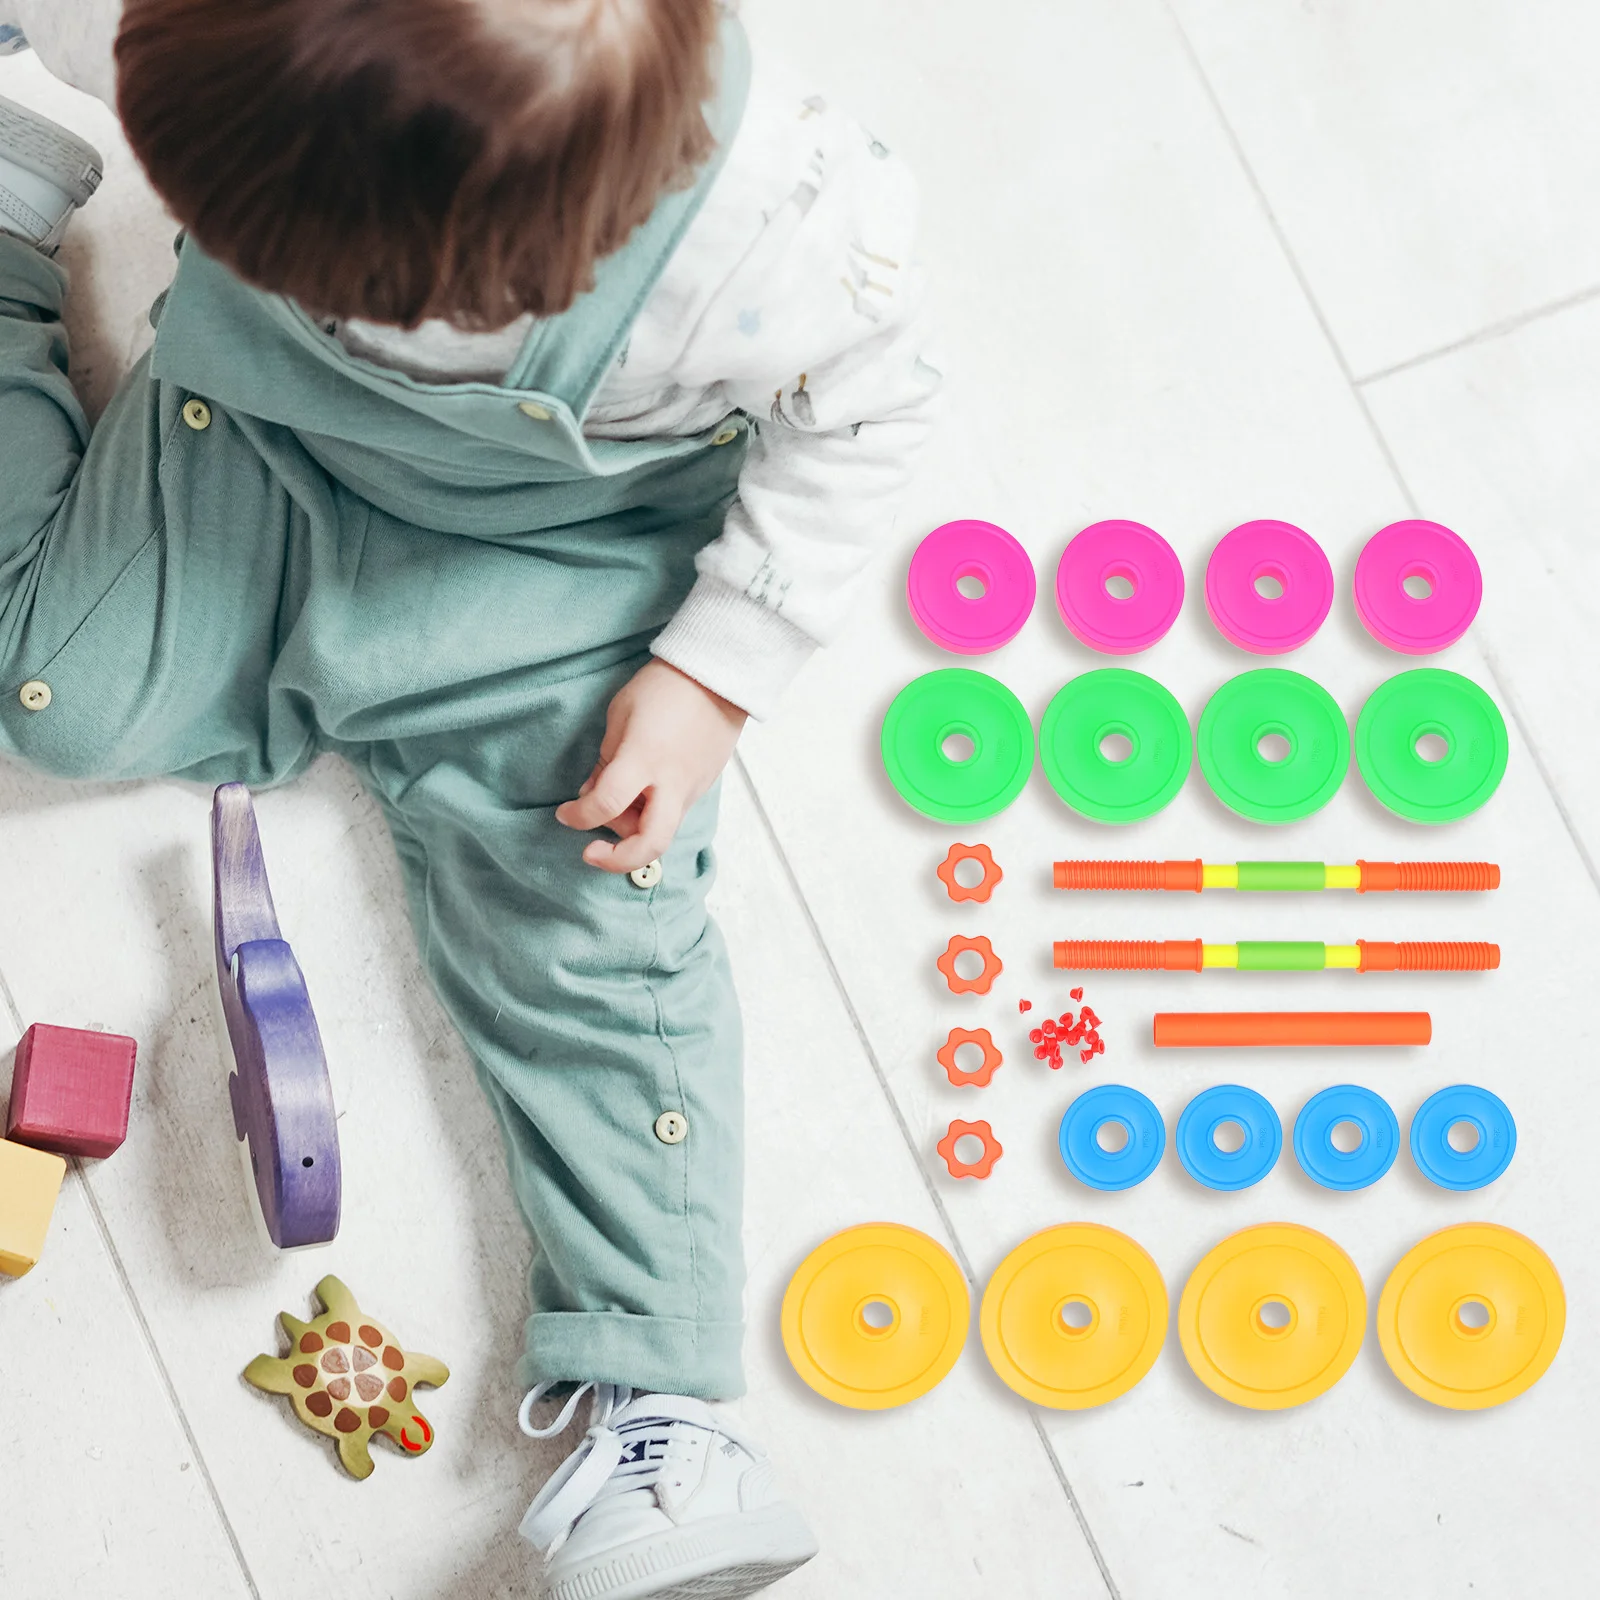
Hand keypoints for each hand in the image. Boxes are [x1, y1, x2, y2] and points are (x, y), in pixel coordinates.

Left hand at [555, 659, 746, 872]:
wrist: (718, 676)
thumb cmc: (664, 687)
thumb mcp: (620, 716)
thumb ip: (606, 760)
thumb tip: (594, 792)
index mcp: (644, 758)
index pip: (606, 804)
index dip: (578, 817)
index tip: (564, 814)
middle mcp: (672, 782)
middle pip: (650, 844)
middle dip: (617, 859)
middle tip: (592, 852)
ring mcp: (692, 788)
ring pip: (662, 832)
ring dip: (632, 830)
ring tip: (617, 802)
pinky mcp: (703, 787)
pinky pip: (672, 814)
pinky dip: (650, 814)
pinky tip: (640, 793)